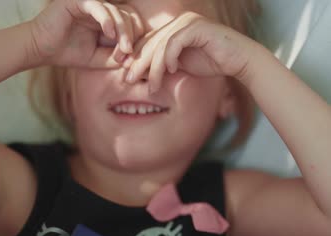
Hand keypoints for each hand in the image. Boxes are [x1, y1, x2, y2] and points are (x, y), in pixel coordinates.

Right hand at [31, 0, 144, 68]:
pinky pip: (99, 7)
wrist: (40, 50)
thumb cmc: (67, 52)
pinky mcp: (78, 1)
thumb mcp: (97, 59)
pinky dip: (107, 19)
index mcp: (106, 20)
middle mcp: (101, 9)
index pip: (130, 23)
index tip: (130, 57)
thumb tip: (133, 60)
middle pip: (127, 15)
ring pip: (116, 11)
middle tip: (128, 53)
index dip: (134, 39)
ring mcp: (90, 3)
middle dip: (131, 35)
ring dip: (122, 30)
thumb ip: (115, 58)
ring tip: (123, 47)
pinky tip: (110, 33)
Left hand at [123, 12, 256, 91]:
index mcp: (172, 28)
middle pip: (150, 43)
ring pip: (160, 45)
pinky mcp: (196, 27)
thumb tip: (136, 73)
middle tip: (128, 81)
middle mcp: (178, 22)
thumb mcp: (178, 65)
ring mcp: (187, 22)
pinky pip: (175, 43)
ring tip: (151, 86)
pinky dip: (170, 58)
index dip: (133, 57)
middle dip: (137, 64)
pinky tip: (170, 71)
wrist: (239, 61)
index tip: (123, 73)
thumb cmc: (211, 63)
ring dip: (153, 68)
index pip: (146, 42)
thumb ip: (160, 65)